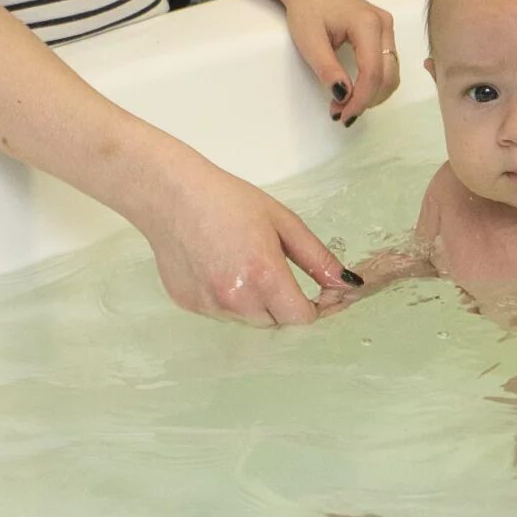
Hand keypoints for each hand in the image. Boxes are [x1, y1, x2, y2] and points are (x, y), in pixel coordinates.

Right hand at [133, 157, 356, 325]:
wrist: (171, 195)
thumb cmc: (227, 200)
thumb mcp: (282, 221)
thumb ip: (317, 257)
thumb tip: (345, 283)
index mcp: (264, 275)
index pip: (302, 317)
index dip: (315, 305)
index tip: (318, 291)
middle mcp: (237, 299)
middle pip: (277, 321)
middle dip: (284, 303)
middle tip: (274, 266)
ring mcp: (211, 306)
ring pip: (249, 320)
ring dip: (256, 303)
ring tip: (241, 262)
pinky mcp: (191, 306)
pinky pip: (223, 313)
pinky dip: (228, 299)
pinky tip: (218, 266)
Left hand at [277, 0, 399, 124]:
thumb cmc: (306, 9)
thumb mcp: (309, 42)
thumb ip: (328, 70)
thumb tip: (344, 97)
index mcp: (367, 24)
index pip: (373, 72)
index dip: (360, 99)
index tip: (341, 115)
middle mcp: (384, 25)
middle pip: (389, 75)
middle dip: (367, 100)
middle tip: (339, 112)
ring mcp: (387, 28)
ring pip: (392, 74)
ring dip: (372, 95)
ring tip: (343, 103)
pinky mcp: (384, 33)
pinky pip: (387, 66)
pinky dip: (374, 84)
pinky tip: (354, 90)